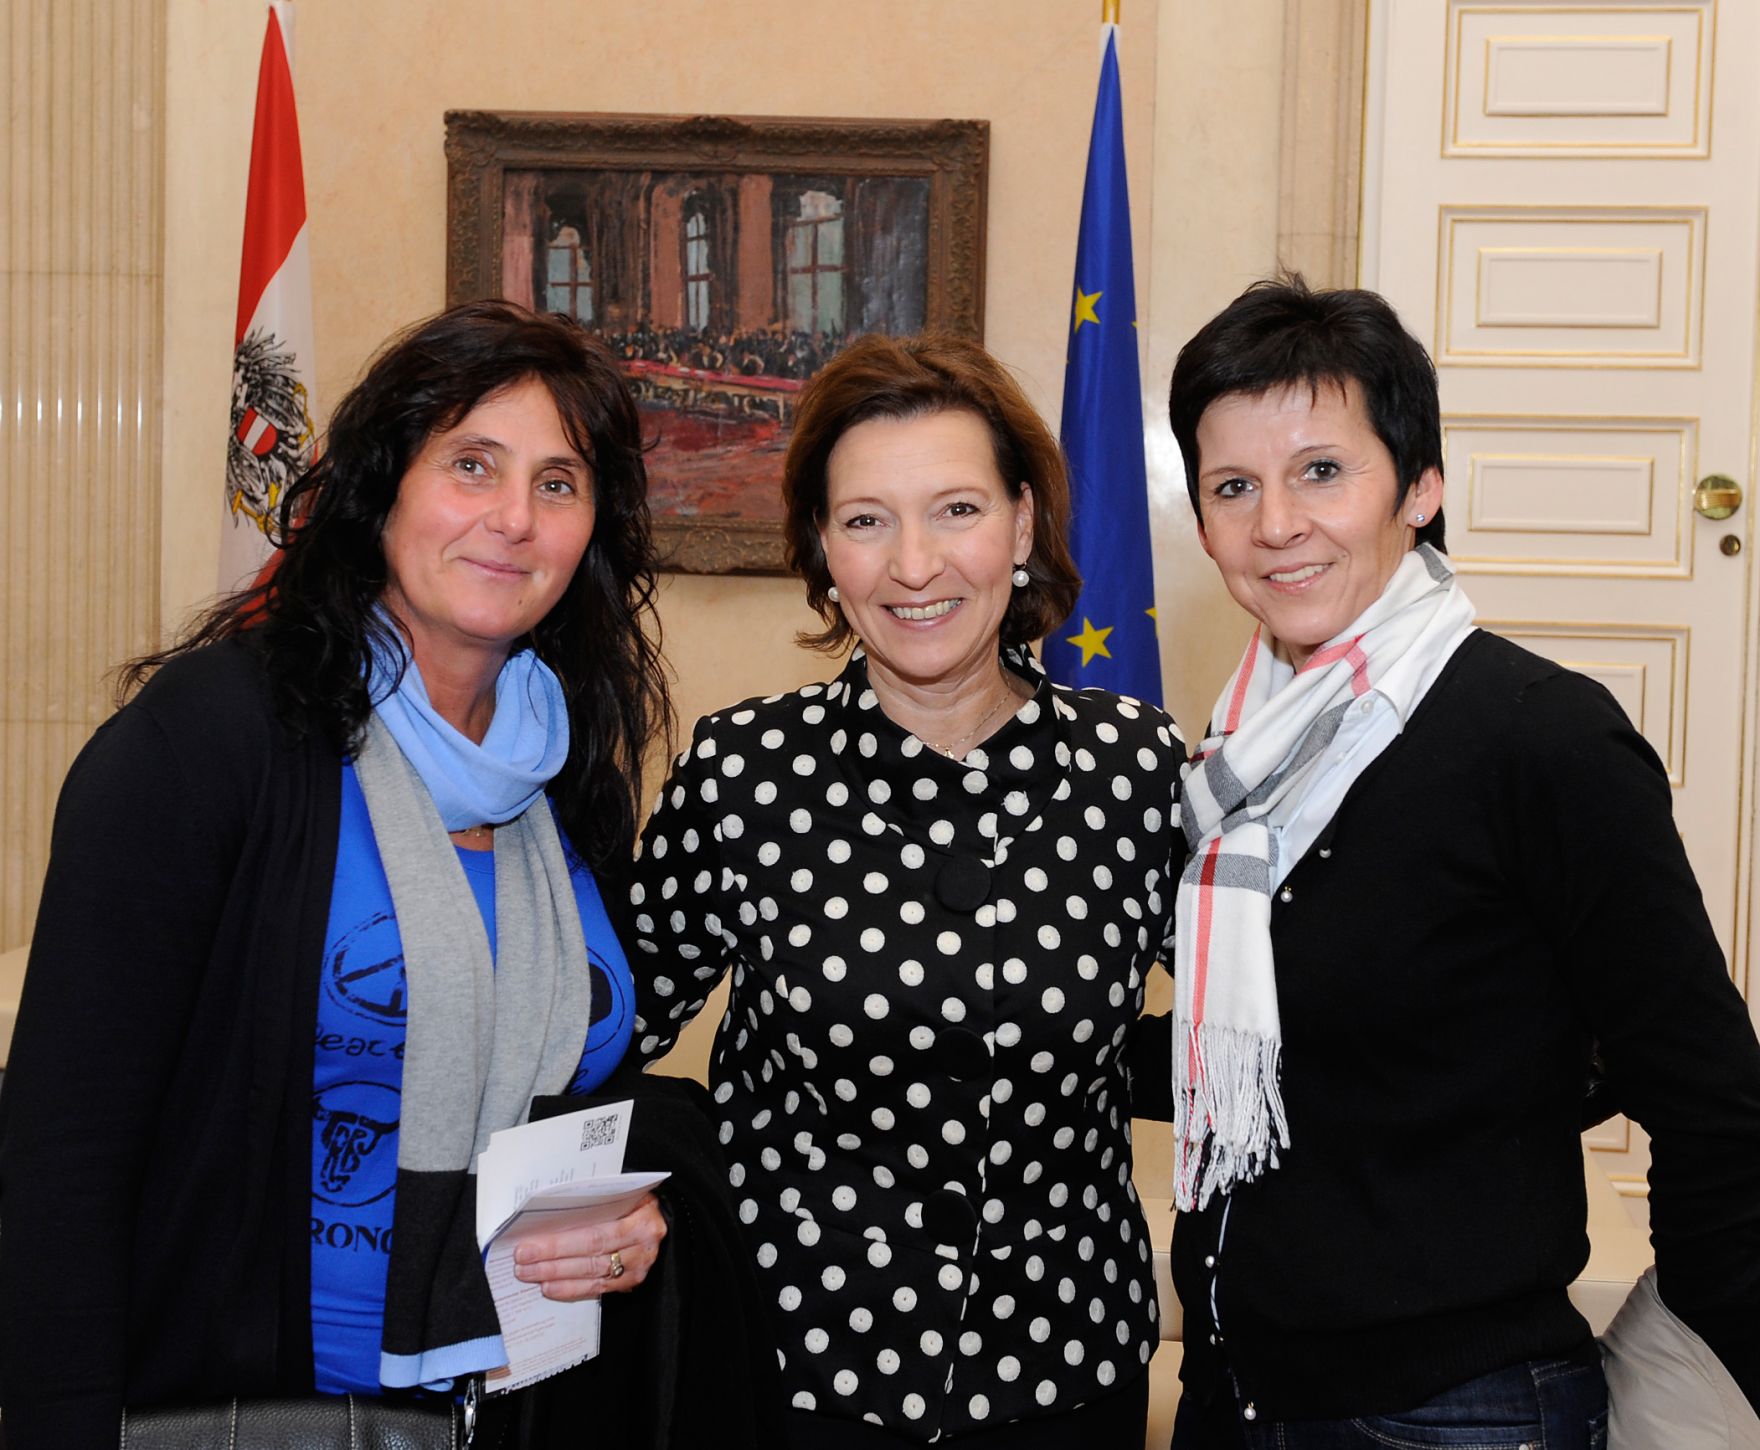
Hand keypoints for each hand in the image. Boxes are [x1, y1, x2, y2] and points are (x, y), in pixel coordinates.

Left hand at [510, 1191, 666, 1299]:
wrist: (661, 1216)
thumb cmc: (634, 1199)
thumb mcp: (624, 1192)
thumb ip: (596, 1200)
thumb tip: (547, 1210)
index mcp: (643, 1217)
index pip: (595, 1233)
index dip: (560, 1242)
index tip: (528, 1242)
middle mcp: (644, 1245)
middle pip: (591, 1254)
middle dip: (552, 1259)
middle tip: (521, 1261)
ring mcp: (639, 1266)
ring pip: (592, 1274)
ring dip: (557, 1275)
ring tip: (529, 1274)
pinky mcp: (632, 1282)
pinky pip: (598, 1289)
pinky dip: (572, 1289)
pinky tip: (549, 1287)